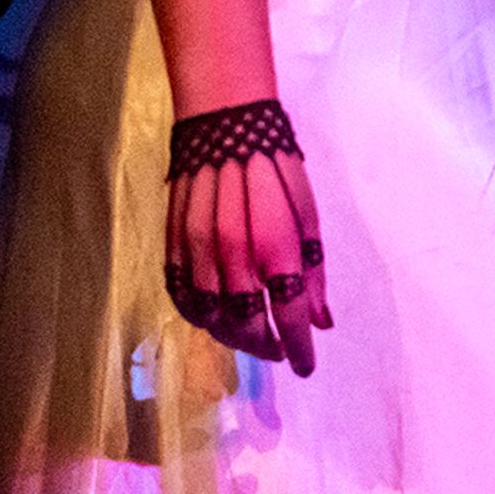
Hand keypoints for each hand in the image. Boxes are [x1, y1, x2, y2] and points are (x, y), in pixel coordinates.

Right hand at [164, 130, 331, 375]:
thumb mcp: (309, 215)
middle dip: (265, 346)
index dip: (298, 347)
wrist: (225, 127)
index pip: (286, 314)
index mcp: (274, 244)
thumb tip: (321, 321)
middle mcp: (232, 254)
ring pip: (210, 317)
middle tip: (280, 348)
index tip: (306, 366)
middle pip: (243, 325)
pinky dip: (201, 316)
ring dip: (233, 336)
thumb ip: (314, 272)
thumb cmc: (278, 169)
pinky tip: (217, 316)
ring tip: (253, 336)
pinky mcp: (172, 246)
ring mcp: (196, 252)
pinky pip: (182, 296)